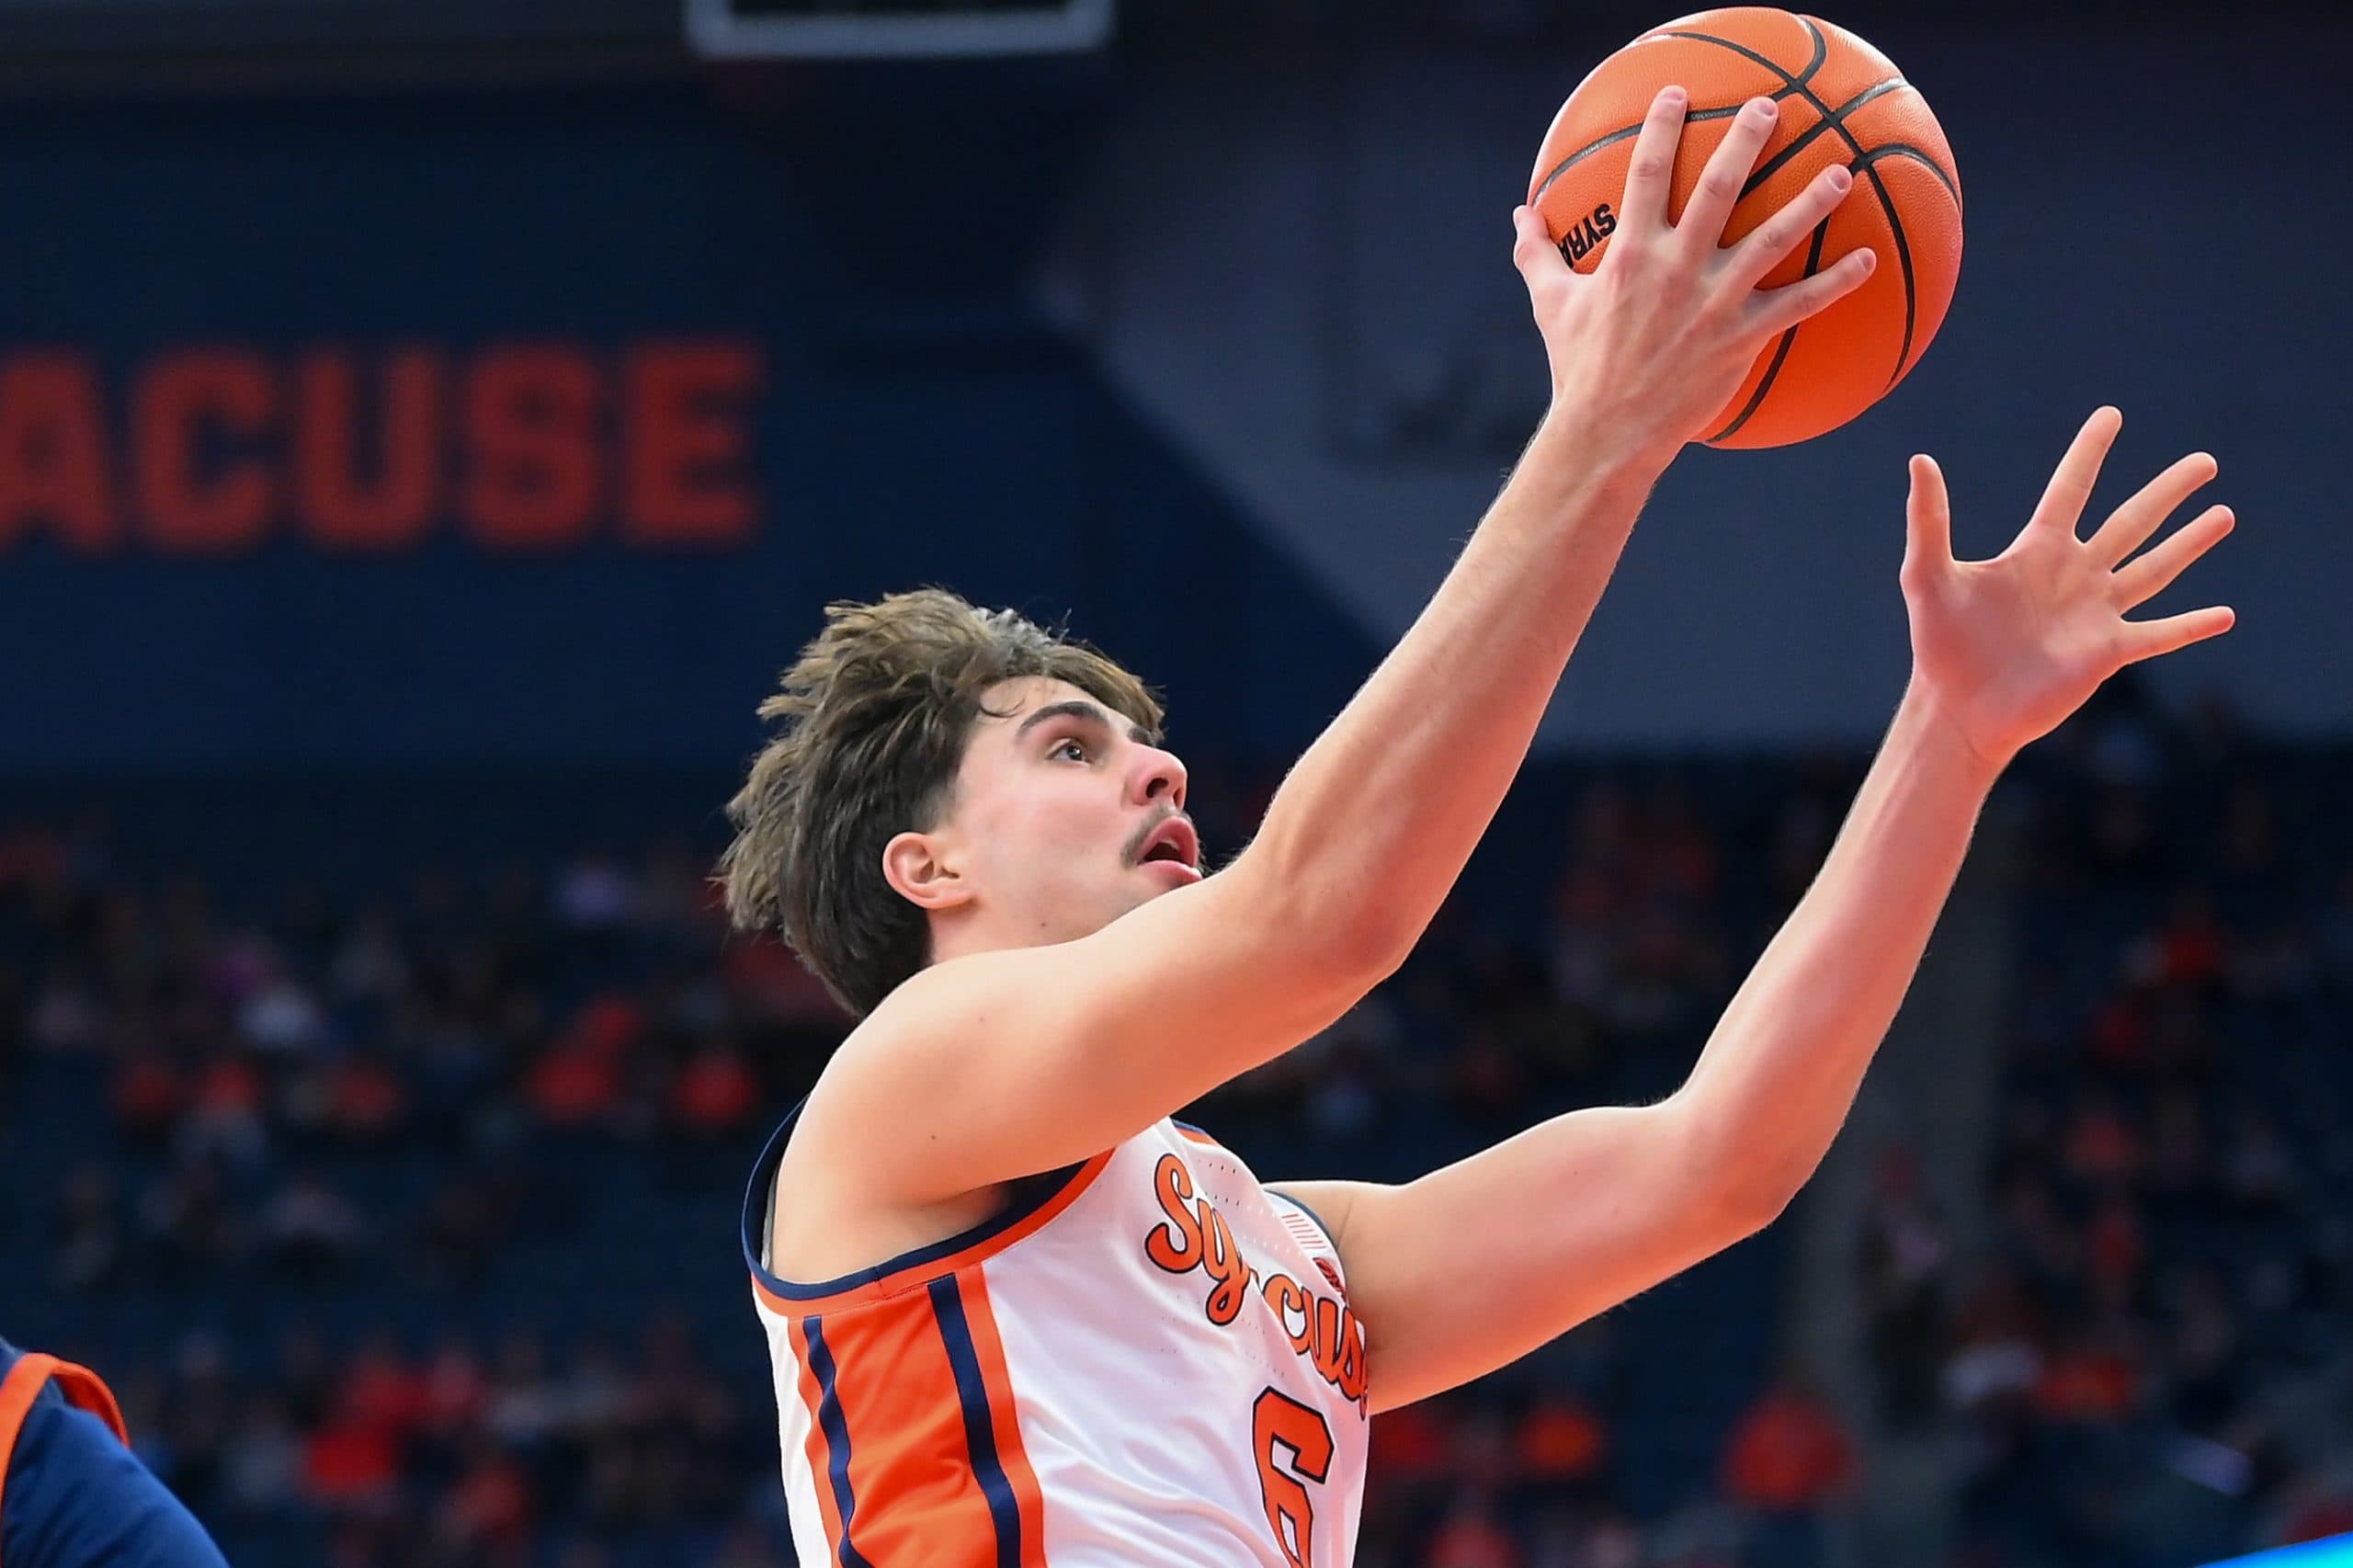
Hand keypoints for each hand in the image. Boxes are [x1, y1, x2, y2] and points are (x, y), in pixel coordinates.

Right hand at [1511, 85, 1876, 465]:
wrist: (1607, 432)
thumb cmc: (1577, 368)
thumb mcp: (1551, 305)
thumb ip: (1536, 254)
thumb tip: (1519, 215)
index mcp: (1630, 254)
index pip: (1645, 174)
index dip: (1661, 128)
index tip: (1677, 94)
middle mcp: (1676, 268)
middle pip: (1718, 188)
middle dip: (1745, 141)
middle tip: (1771, 108)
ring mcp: (1713, 302)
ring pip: (1772, 239)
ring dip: (1810, 203)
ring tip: (1840, 172)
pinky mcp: (1742, 337)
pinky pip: (1799, 305)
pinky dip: (1836, 282)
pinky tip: (1868, 261)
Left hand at [1901, 407, 2236, 770]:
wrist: (1957, 709)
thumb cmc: (1938, 643)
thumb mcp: (1928, 575)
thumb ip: (1929, 520)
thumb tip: (1920, 460)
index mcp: (2036, 551)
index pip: (2071, 488)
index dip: (2089, 452)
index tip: (2111, 415)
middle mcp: (2072, 575)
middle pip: (2131, 522)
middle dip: (2168, 492)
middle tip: (2206, 461)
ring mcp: (2094, 614)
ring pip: (2154, 569)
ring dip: (2190, 543)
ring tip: (2224, 513)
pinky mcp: (2106, 653)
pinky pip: (2158, 634)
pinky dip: (2191, 626)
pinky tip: (2227, 615)